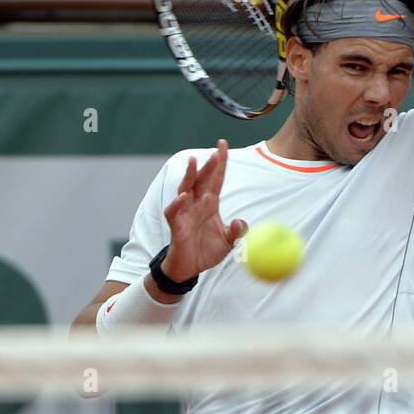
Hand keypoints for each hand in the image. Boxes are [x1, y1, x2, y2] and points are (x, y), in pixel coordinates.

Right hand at [162, 140, 246, 280]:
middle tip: (216, 150)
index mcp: (210, 204)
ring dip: (190, 175)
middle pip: (202, 180)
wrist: (190, 269)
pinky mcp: (176, 226)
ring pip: (186, 189)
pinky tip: (183, 196)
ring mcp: (185, 213)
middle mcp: (197, 204)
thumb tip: (239, 222)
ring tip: (193, 161)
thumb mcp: (228, 243)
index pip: (216, 179)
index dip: (220, 162)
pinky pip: (174, 211)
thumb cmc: (206, 252)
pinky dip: (178, 203)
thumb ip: (236, 232)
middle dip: (209, 165)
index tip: (222, 144)